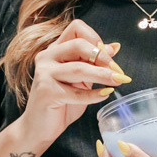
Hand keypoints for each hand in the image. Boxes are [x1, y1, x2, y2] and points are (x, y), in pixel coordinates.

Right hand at [17, 19, 128, 148]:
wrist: (39, 127)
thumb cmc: (61, 102)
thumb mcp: (80, 79)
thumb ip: (92, 63)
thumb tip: (114, 47)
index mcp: (55, 50)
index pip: (76, 29)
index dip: (95, 38)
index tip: (109, 55)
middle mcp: (47, 57)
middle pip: (78, 44)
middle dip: (102, 57)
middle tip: (117, 71)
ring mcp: (44, 74)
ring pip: (79, 68)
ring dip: (103, 74)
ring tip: (118, 81)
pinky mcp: (47, 92)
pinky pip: (77, 92)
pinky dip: (94, 94)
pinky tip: (104, 95)